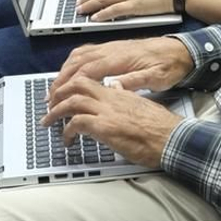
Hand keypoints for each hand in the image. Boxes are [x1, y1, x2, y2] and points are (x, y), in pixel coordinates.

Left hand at [43, 78, 174, 167]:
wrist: (172, 138)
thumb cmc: (160, 127)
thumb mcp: (141, 104)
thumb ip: (126, 96)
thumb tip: (117, 88)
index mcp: (119, 92)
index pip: (89, 80)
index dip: (72, 85)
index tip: (63, 95)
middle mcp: (111, 97)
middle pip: (76, 85)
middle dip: (58, 93)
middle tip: (49, 105)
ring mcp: (107, 111)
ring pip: (72, 101)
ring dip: (56, 111)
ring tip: (49, 121)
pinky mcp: (105, 127)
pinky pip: (77, 123)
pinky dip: (67, 130)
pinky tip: (67, 139)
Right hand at [46, 36, 192, 109]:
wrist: (179, 50)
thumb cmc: (169, 65)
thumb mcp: (155, 78)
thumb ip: (133, 82)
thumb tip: (112, 87)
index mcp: (119, 59)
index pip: (86, 72)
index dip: (68, 86)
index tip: (58, 100)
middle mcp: (111, 51)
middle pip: (76, 63)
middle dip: (60, 81)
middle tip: (50, 99)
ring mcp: (110, 48)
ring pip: (78, 56)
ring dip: (64, 71)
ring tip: (56, 88)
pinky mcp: (112, 48)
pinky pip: (86, 52)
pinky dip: (73, 62)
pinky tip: (71, 72)